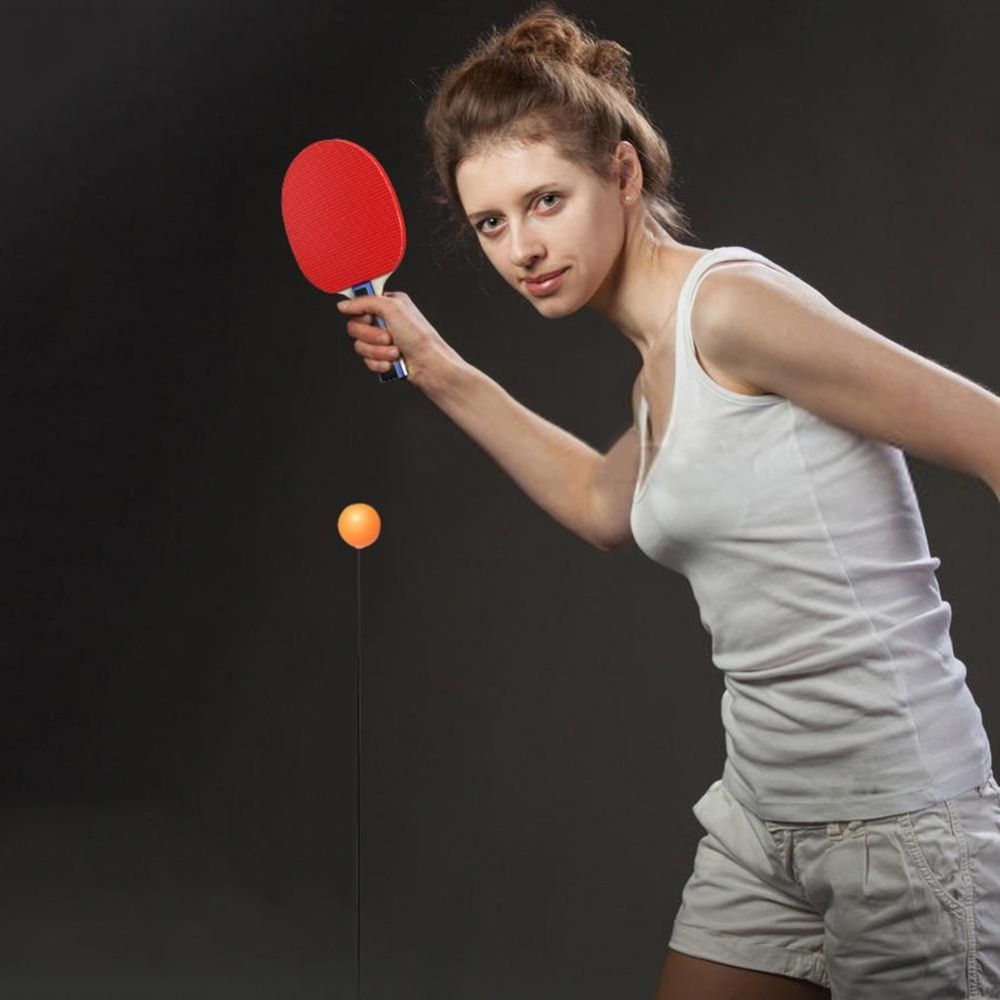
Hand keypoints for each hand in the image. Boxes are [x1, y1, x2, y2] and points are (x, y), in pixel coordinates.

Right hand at [338, 290, 461, 391]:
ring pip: (359, 346)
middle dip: (371, 336)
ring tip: (395, 352)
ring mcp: (382, 341)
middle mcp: (384, 321)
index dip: (361, 315)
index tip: (370, 318)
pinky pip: (367, 361)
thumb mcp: (392, 308)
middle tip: (388, 337)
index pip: (358, 305)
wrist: (429, 365)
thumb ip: (365, 302)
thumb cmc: (419, 337)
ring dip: (378, 352)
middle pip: (355, 327)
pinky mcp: (382, 358)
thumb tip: (344, 304)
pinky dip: (380, 363)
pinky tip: (393, 363)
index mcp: (387, 305)